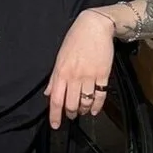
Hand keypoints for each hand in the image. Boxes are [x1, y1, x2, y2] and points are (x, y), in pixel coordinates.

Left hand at [45, 10, 114, 129]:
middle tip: (71, 115)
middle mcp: (74, 76)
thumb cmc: (75, 40)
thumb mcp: (60, 57)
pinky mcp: (103, 75)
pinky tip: (94, 110)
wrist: (94, 27)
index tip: (55, 125)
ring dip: (83, 110)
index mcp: (61, 72)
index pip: (55, 99)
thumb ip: (54, 78)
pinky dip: (97, 106)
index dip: (55, 115)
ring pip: (85, 102)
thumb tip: (48, 93)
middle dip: (70, 114)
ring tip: (82, 111)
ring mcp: (89, 76)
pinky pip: (100, 96)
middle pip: (71, 104)